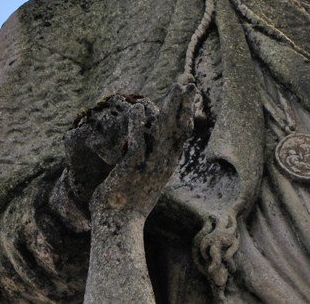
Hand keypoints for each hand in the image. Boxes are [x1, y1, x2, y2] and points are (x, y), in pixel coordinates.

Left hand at [63, 84, 195, 219]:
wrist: (118, 225)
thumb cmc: (129, 201)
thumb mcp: (145, 177)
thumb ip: (149, 159)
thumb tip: (146, 142)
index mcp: (166, 164)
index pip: (181, 133)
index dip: (186, 112)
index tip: (190, 94)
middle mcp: (162, 163)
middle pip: (178, 128)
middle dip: (184, 104)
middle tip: (189, 84)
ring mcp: (149, 165)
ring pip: (163, 131)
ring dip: (170, 107)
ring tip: (175, 88)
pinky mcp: (132, 168)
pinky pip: (138, 141)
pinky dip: (139, 123)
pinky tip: (139, 108)